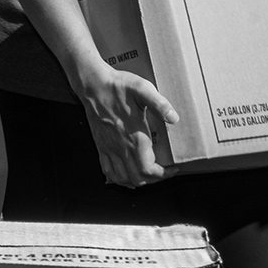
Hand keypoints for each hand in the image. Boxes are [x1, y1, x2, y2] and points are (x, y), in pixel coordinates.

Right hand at [73, 65, 179, 188]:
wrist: (93, 85)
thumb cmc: (117, 86)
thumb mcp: (142, 89)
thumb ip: (159, 103)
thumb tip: (173, 117)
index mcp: (134, 136)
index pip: (148, 169)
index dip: (163, 175)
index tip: (173, 169)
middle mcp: (121, 146)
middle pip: (138, 178)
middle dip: (154, 180)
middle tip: (164, 172)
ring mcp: (109, 148)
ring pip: (123, 178)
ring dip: (137, 181)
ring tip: (148, 175)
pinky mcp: (101, 146)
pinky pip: (108, 171)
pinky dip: (119, 179)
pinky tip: (127, 175)